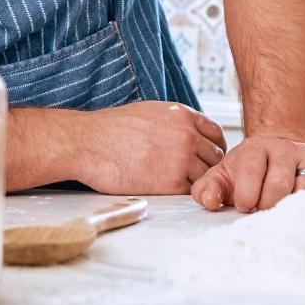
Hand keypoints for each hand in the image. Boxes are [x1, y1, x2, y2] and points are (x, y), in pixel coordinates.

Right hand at [37, 101, 226, 195]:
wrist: (88, 143)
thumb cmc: (110, 129)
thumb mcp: (149, 111)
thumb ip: (173, 121)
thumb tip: (185, 131)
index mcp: (182, 115)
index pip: (216, 133)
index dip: (214, 147)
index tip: (208, 157)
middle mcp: (187, 134)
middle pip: (215, 156)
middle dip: (208, 166)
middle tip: (196, 175)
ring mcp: (182, 158)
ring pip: (205, 175)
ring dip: (197, 182)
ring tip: (181, 185)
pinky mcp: (171, 182)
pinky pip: (190, 190)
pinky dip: (184, 193)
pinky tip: (170, 191)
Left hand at [192, 134, 304, 212]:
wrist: (278, 148)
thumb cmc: (249, 169)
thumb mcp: (222, 175)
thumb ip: (207, 189)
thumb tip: (209, 201)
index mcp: (256, 148)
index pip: (252, 172)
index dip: (245, 196)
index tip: (243, 204)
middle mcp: (286, 149)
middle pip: (280, 186)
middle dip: (266, 205)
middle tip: (262, 207)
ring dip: (291, 206)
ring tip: (281, 207)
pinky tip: (304, 203)